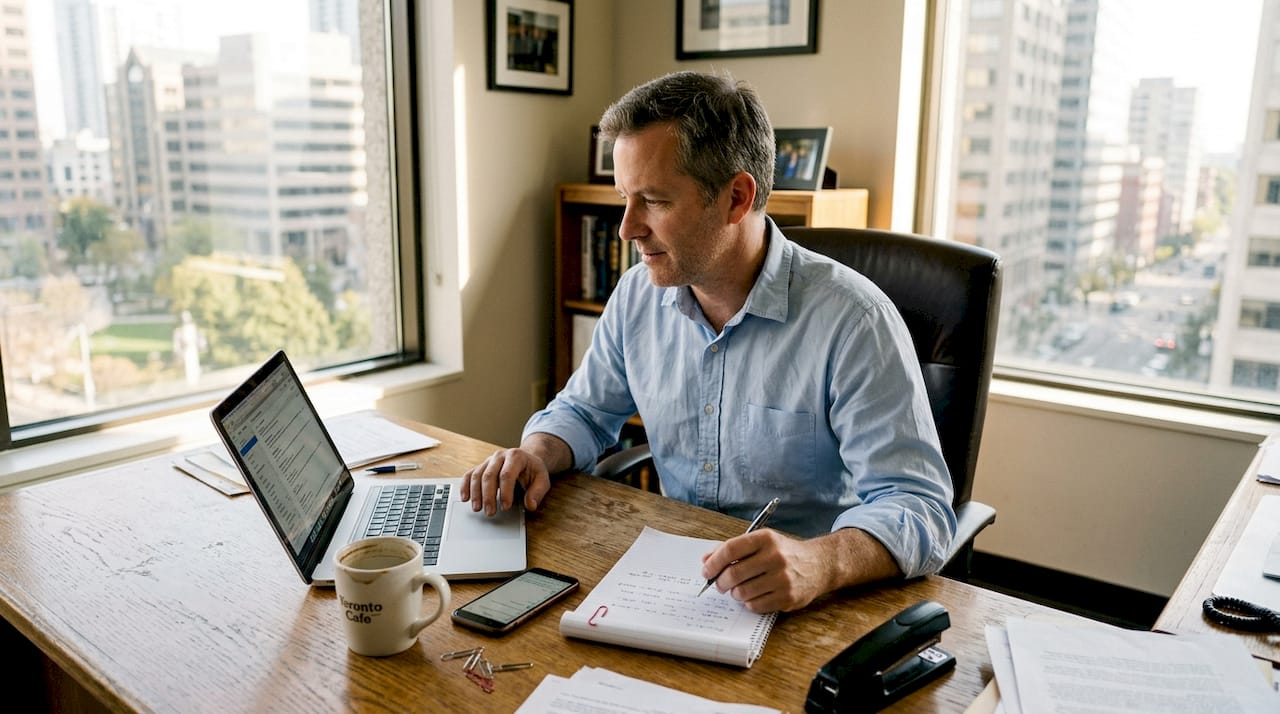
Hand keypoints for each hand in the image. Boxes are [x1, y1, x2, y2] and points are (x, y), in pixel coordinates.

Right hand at [459, 448, 550, 515]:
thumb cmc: (533, 471)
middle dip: (488, 496)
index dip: (505, 492)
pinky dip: (465, 486)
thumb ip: (537, 492)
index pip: (507, 474)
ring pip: (477, 475)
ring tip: (477, 508)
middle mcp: (500, 456)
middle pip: (489, 475)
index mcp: (516, 456)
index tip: (505, 507)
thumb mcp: (543, 480)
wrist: (527, 459)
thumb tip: (530, 505)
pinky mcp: (481, 466)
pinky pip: (469, 474)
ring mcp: (489, 460)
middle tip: (490, 512)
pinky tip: (465, 498)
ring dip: (475, 493)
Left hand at [700, 527, 901, 612]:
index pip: (730, 550)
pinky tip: (755, 595)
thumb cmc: (784, 553)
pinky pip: (756, 606)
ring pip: (743, 592)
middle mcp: (775, 557)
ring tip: (740, 589)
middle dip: (721, 582)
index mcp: (766, 539)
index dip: (713, 563)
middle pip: (734, 574)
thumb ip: (733, 549)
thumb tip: (706, 560)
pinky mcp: (788, 597)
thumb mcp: (762, 543)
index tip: (706, 571)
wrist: (819, 565)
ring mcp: (783, 578)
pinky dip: (749, 603)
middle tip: (720, 585)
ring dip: (736, 594)